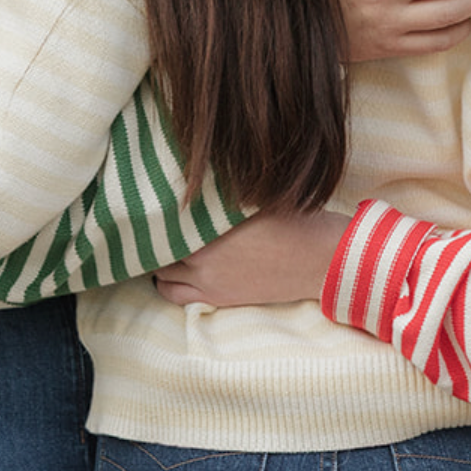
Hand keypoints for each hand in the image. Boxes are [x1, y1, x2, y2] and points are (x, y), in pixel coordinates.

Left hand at [153, 209, 351, 307]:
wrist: (322, 260)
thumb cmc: (297, 220)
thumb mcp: (256, 195)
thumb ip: (221, 192)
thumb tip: (197, 172)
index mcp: (210, 228)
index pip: (163, 220)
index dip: (152, 210)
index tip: (148, 200)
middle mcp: (203, 258)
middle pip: (157, 248)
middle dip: (153, 236)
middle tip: (152, 223)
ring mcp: (209, 282)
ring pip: (161, 275)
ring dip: (157, 260)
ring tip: (161, 246)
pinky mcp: (219, 298)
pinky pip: (174, 295)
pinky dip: (166, 283)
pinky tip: (172, 270)